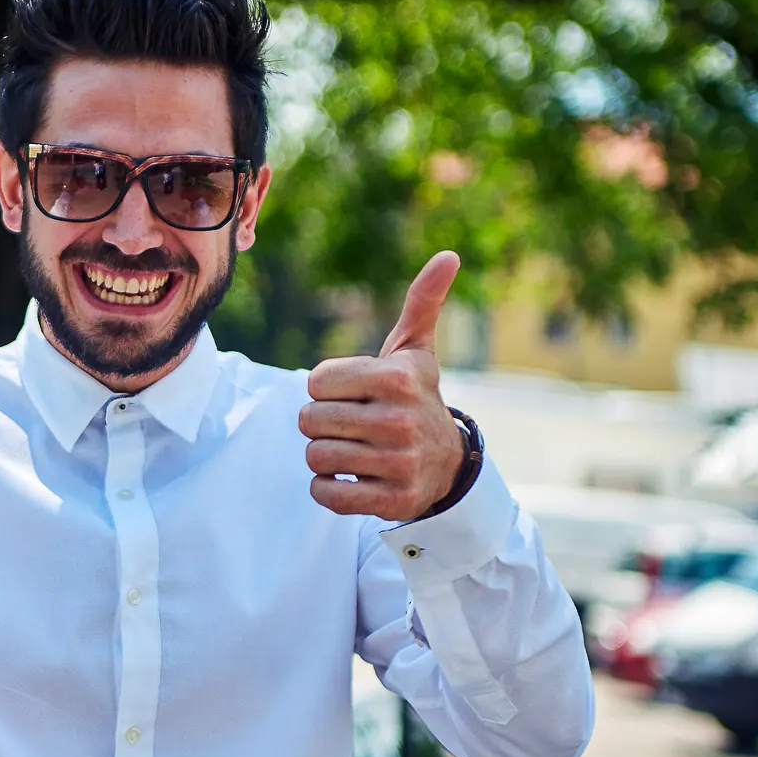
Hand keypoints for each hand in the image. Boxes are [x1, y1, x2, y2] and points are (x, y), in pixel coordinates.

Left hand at [299, 252, 466, 521]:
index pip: (316, 382)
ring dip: (324, 456)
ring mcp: (398, 464)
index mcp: (397, 379)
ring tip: (353, 450)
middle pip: (309, 420)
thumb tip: (448, 256)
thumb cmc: (416, 397)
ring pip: (315, 457)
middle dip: (321, 423)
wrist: (447, 464)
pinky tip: (352, 478)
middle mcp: (399, 421)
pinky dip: (328, 489)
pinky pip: (326, 495)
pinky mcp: (392, 501)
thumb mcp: (416, 351)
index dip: (325, 388)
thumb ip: (422, 302)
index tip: (353, 393)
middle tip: (350, 424)